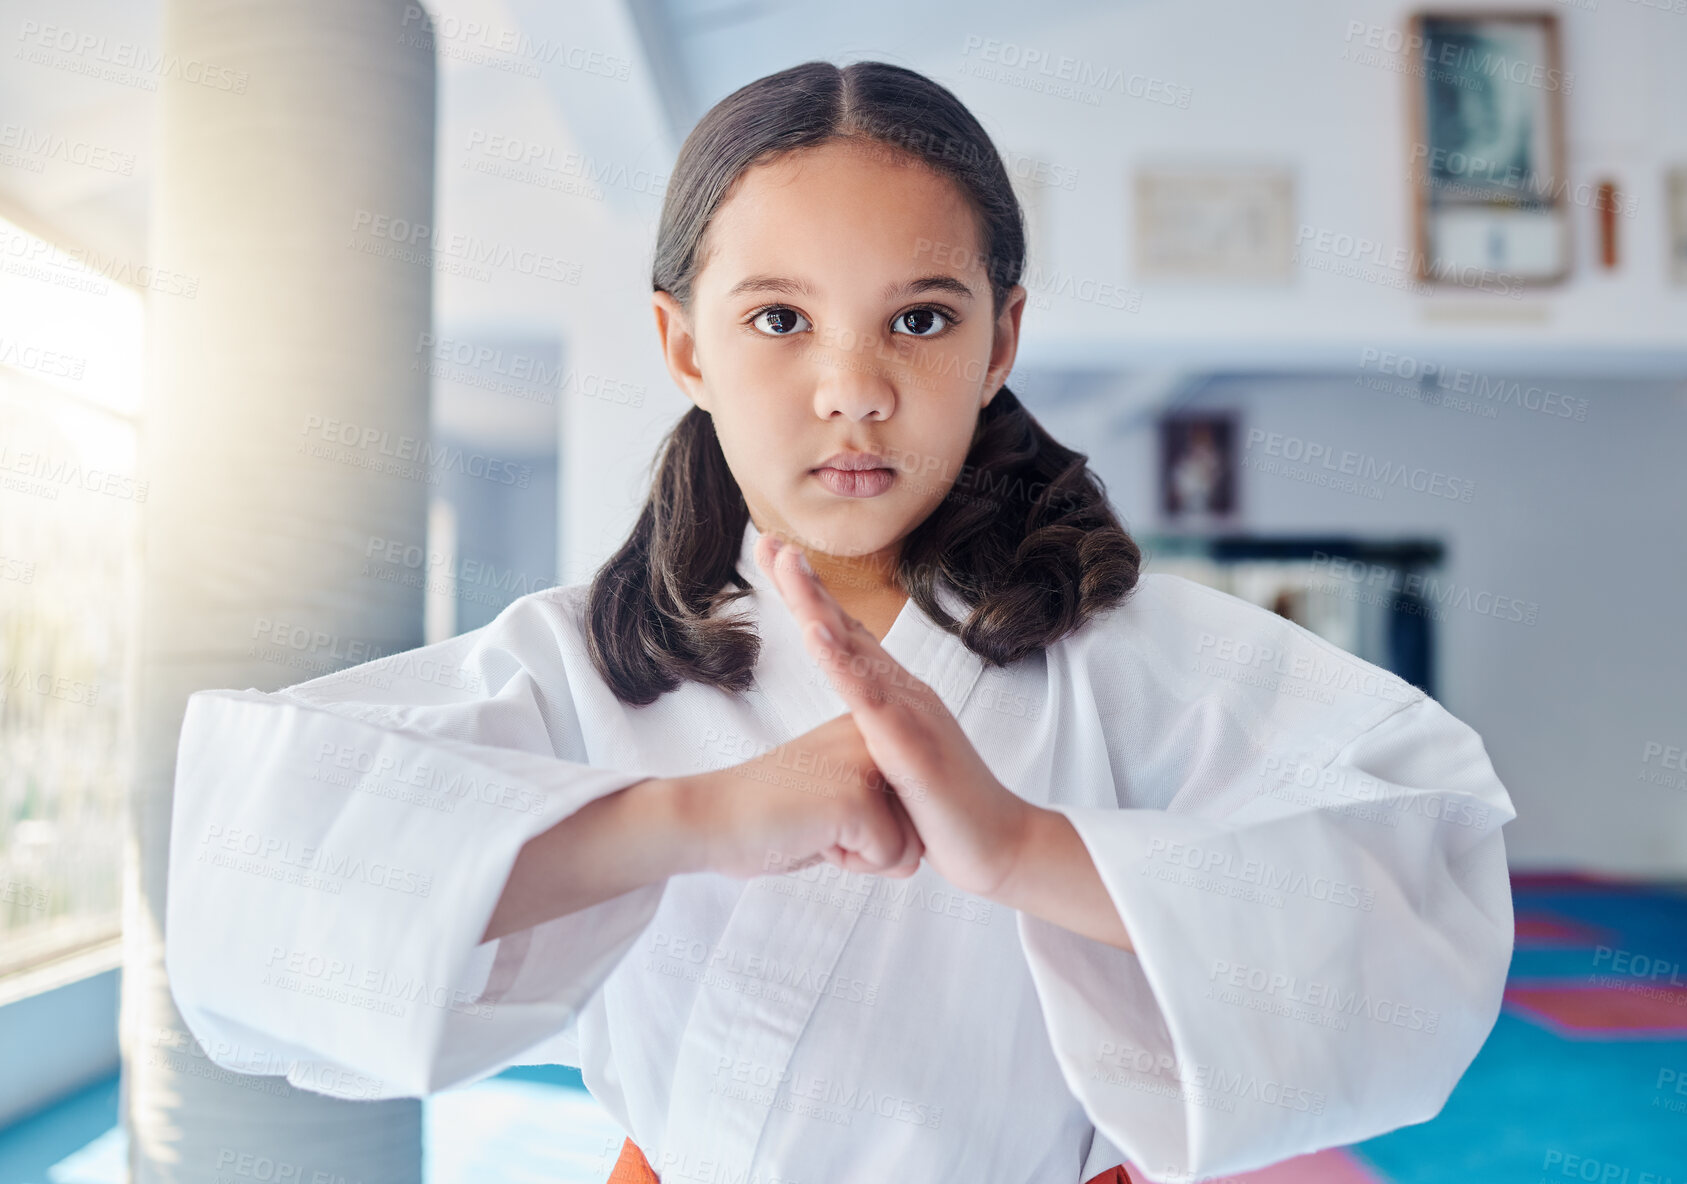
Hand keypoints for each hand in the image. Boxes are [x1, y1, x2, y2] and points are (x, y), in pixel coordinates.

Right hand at [684, 713, 924, 880]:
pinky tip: (811, 836)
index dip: (869, 828)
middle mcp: (874, 737)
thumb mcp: (837, 816)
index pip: (912, 805)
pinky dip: (850, 864)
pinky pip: (888, 858)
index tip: (819, 807)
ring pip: (909, 846)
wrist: (709, 818)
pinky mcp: (859, 797)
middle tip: (815, 821)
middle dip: (871, 844)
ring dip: (862, 856)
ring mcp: (868, 763)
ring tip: (814, 826)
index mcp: (868, 731)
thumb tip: (917, 862)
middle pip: (918, 826)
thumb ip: (881, 829)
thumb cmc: (767, 820)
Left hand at [754, 534, 1031, 897]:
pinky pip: (869, 695)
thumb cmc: (946, 812)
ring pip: (854, 648)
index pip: (844, 634)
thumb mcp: (898, 767)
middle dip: (804, 581)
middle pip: (845, 626)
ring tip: (786, 564)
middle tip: (768, 538)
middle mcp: (905, 690)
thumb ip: (874, 741)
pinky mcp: (909, 741)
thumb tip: (851, 736)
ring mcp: (910, 711)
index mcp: (897, 695)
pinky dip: (841, 660)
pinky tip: (817, 632)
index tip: (774, 556)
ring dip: (817, 604)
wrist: (998, 847)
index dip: (810, 594)